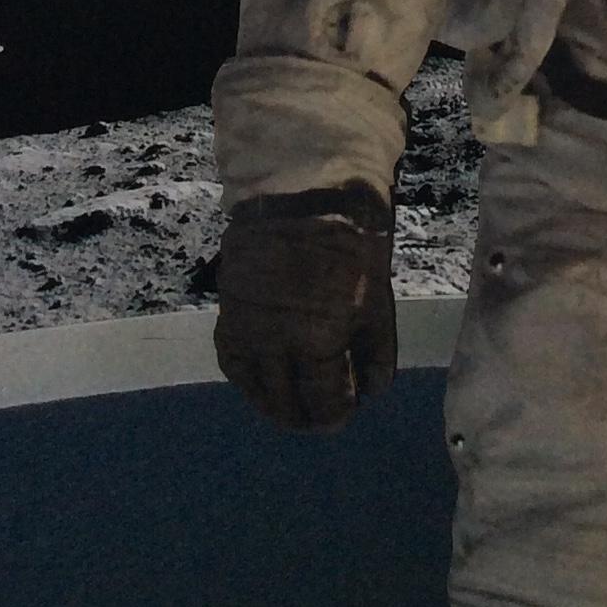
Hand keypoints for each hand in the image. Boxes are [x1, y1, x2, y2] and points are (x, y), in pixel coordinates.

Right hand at [214, 183, 396, 432]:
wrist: (303, 191)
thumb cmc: (352, 240)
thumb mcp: (377, 296)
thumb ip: (374, 349)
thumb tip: (371, 391)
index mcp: (320, 342)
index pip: (327, 404)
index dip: (339, 413)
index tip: (347, 408)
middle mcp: (277, 347)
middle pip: (290, 406)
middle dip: (310, 416)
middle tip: (322, 413)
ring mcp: (249, 332)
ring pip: (259, 392)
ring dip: (277, 405)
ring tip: (294, 406)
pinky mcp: (229, 315)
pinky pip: (234, 364)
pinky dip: (249, 380)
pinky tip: (264, 380)